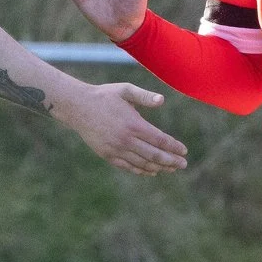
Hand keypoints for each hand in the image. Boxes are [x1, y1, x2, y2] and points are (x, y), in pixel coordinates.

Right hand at [63, 80, 188, 174]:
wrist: (78, 107)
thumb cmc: (104, 96)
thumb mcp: (125, 90)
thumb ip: (144, 96)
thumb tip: (162, 100)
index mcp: (133, 124)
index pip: (160, 140)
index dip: (173, 147)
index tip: (184, 151)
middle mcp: (126, 140)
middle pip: (154, 155)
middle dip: (171, 161)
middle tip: (183, 164)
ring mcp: (116, 149)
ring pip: (142, 163)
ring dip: (159, 167)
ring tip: (171, 169)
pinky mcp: (107, 155)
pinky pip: (128, 167)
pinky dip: (141, 171)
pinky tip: (151, 171)